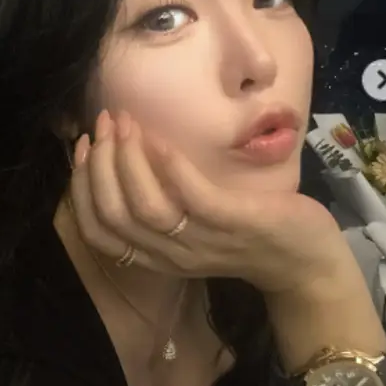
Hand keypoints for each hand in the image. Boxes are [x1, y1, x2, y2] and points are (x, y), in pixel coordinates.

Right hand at [68, 109, 353, 296]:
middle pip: (113, 215)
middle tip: (103, 123)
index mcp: (155, 256)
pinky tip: (157, 136)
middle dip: (98, 164)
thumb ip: (160, 201)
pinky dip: (167, 163)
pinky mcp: (232, 222)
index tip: (81, 146)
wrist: (306, 262)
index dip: (80, 186)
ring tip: (125, 122)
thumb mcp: (193, 225)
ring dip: (126, 160)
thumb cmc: (246, 233)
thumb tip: (126, 153)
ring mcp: (201, 241)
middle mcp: (170, 254)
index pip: (98, 231)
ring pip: (144, 208)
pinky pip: (190, 195)